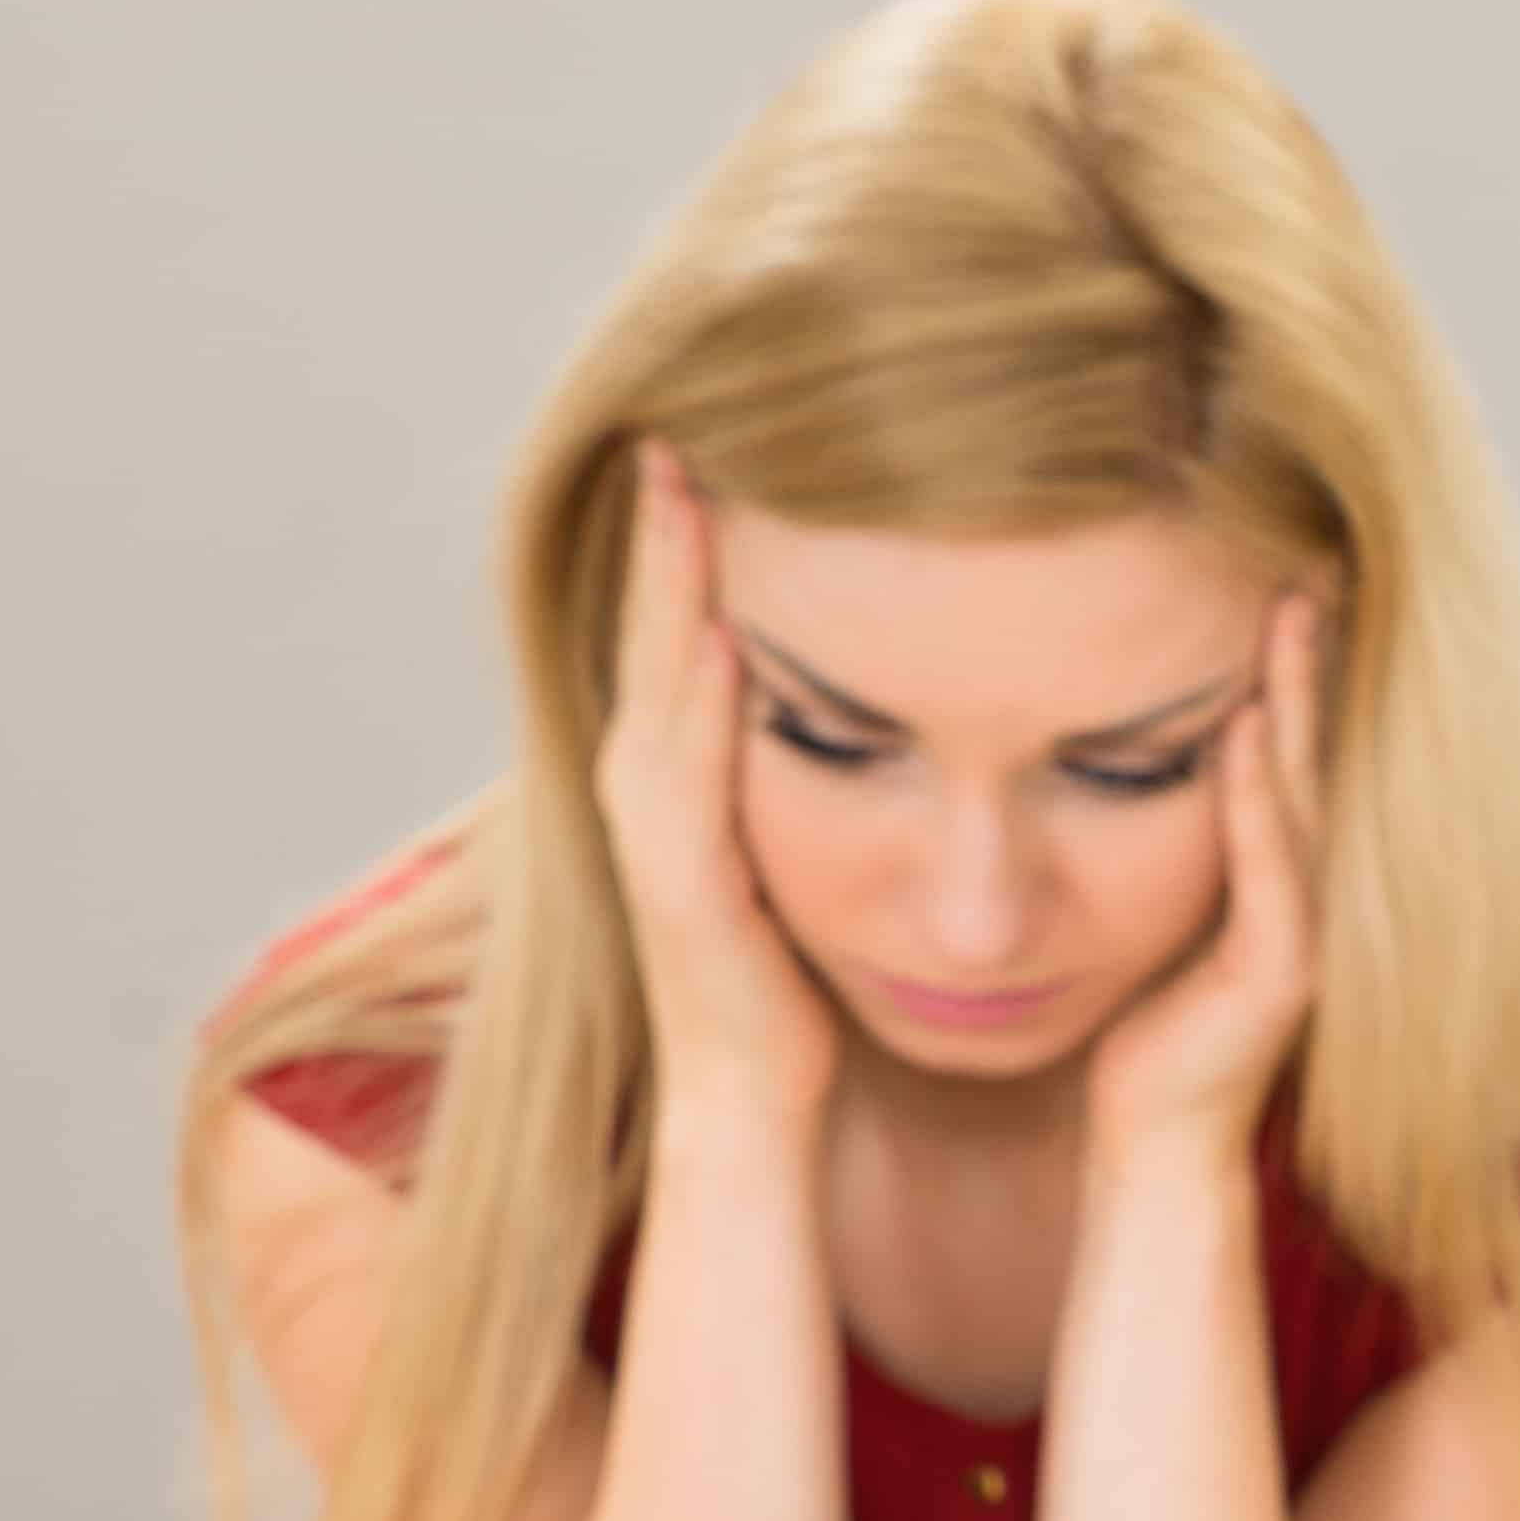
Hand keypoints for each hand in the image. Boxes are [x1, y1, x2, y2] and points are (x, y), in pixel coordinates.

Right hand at [602, 441, 841, 1137]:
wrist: (756, 1110)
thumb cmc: (792, 989)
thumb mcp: (812, 849)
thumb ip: (816, 768)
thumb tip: (864, 687)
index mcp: (690, 773)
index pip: (692, 624)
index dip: (696, 532)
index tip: (718, 430)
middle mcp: (655, 785)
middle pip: (659, 622)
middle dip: (666, 521)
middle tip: (682, 410)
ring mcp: (658, 830)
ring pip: (659, 671)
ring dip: (664, 577)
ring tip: (684, 473)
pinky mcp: (683, 881)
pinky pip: (685, 762)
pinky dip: (696, 687)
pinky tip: (722, 623)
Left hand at [1088, 588, 1330, 1158]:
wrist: (1152, 1148)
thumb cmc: (1133, 1035)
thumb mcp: (1131, 908)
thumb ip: (1138, 834)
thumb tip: (1078, 746)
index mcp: (1264, 873)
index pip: (1271, 746)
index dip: (1275, 663)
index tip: (1264, 569)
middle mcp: (1298, 891)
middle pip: (1301, 750)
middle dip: (1302, 656)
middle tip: (1301, 560)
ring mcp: (1298, 931)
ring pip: (1298, 792)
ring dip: (1296, 701)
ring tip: (1289, 614)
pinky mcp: (1281, 974)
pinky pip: (1272, 871)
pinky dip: (1258, 800)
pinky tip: (1246, 733)